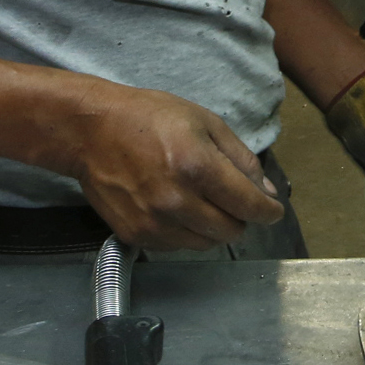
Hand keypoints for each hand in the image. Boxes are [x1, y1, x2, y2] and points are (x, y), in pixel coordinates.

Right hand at [42, 81, 283, 252]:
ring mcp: (154, 222)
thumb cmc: (149, 118)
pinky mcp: (135, 235)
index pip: (249, 206)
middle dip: (241, 218)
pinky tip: (176, 208)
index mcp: (197, 167)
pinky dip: (186, 232)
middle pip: (231, 231)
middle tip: (233, 200)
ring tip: (201, 201)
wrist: (91, 131)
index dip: (269, 211)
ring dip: (213, 228)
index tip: (273, 210)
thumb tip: (266, 192)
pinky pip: (177, 246)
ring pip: (206, 243)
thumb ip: (240, 158)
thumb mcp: (205, 122)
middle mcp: (176, 200)